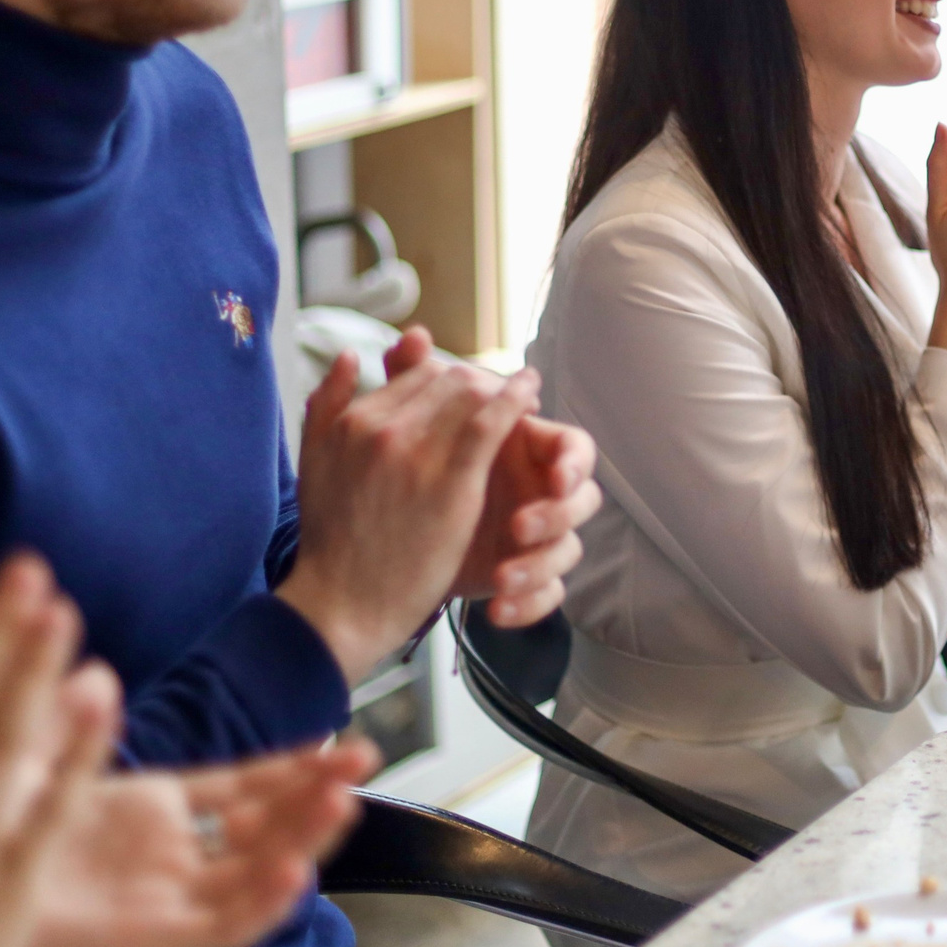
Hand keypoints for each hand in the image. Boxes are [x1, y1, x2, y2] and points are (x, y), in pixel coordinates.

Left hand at [20, 735, 379, 946]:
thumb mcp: (26, 759)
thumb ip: (64, 714)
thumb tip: (93, 668)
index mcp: (150, 815)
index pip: (244, 789)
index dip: (294, 767)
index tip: (344, 742)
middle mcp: (168, 859)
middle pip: (266, 829)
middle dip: (317, 797)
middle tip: (364, 760)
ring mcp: (163, 901)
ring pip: (256, 875)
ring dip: (303, 842)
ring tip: (341, 802)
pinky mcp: (149, 943)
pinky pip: (220, 930)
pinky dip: (261, 905)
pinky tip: (292, 870)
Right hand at [279, 326, 539, 681]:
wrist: (343, 603)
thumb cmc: (332, 542)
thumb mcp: (314, 463)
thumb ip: (327, 407)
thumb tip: (349, 356)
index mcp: (352, 423)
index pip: (413, 378)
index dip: (447, 379)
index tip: (469, 389)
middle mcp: (382, 428)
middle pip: (444, 380)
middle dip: (476, 381)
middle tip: (502, 391)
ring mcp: (417, 452)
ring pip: (469, 393)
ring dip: (501, 388)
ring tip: (524, 393)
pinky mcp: (452, 480)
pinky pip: (491, 422)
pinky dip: (515, 398)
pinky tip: (530, 393)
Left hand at [370, 332, 602, 628]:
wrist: (363, 569)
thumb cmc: (396, 491)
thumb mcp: (402, 439)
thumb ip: (411, 383)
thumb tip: (414, 335)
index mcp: (522, 453)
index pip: (573, 449)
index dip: (571, 463)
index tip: (555, 479)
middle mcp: (535, 493)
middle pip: (583, 499)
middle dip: (556, 513)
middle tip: (521, 527)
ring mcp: (532, 539)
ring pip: (569, 550)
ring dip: (541, 563)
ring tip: (503, 576)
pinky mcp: (522, 580)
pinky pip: (549, 595)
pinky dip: (528, 603)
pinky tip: (497, 610)